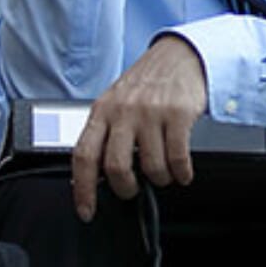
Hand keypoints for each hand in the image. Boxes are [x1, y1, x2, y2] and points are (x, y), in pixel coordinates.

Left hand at [72, 35, 208, 220]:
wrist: (179, 55)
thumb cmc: (146, 83)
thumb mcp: (116, 102)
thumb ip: (106, 132)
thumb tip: (96, 173)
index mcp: (102, 111)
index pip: (83, 156)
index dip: (83, 189)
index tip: (86, 210)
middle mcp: (124, 111)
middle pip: (116, 166)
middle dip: (126, 188)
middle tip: (133, 189)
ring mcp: (151, 112)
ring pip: (151, 166)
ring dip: (160, 179)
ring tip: (164, 175)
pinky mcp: (178, 114)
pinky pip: (178, 157)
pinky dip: (181, 173)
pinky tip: (182, 172)